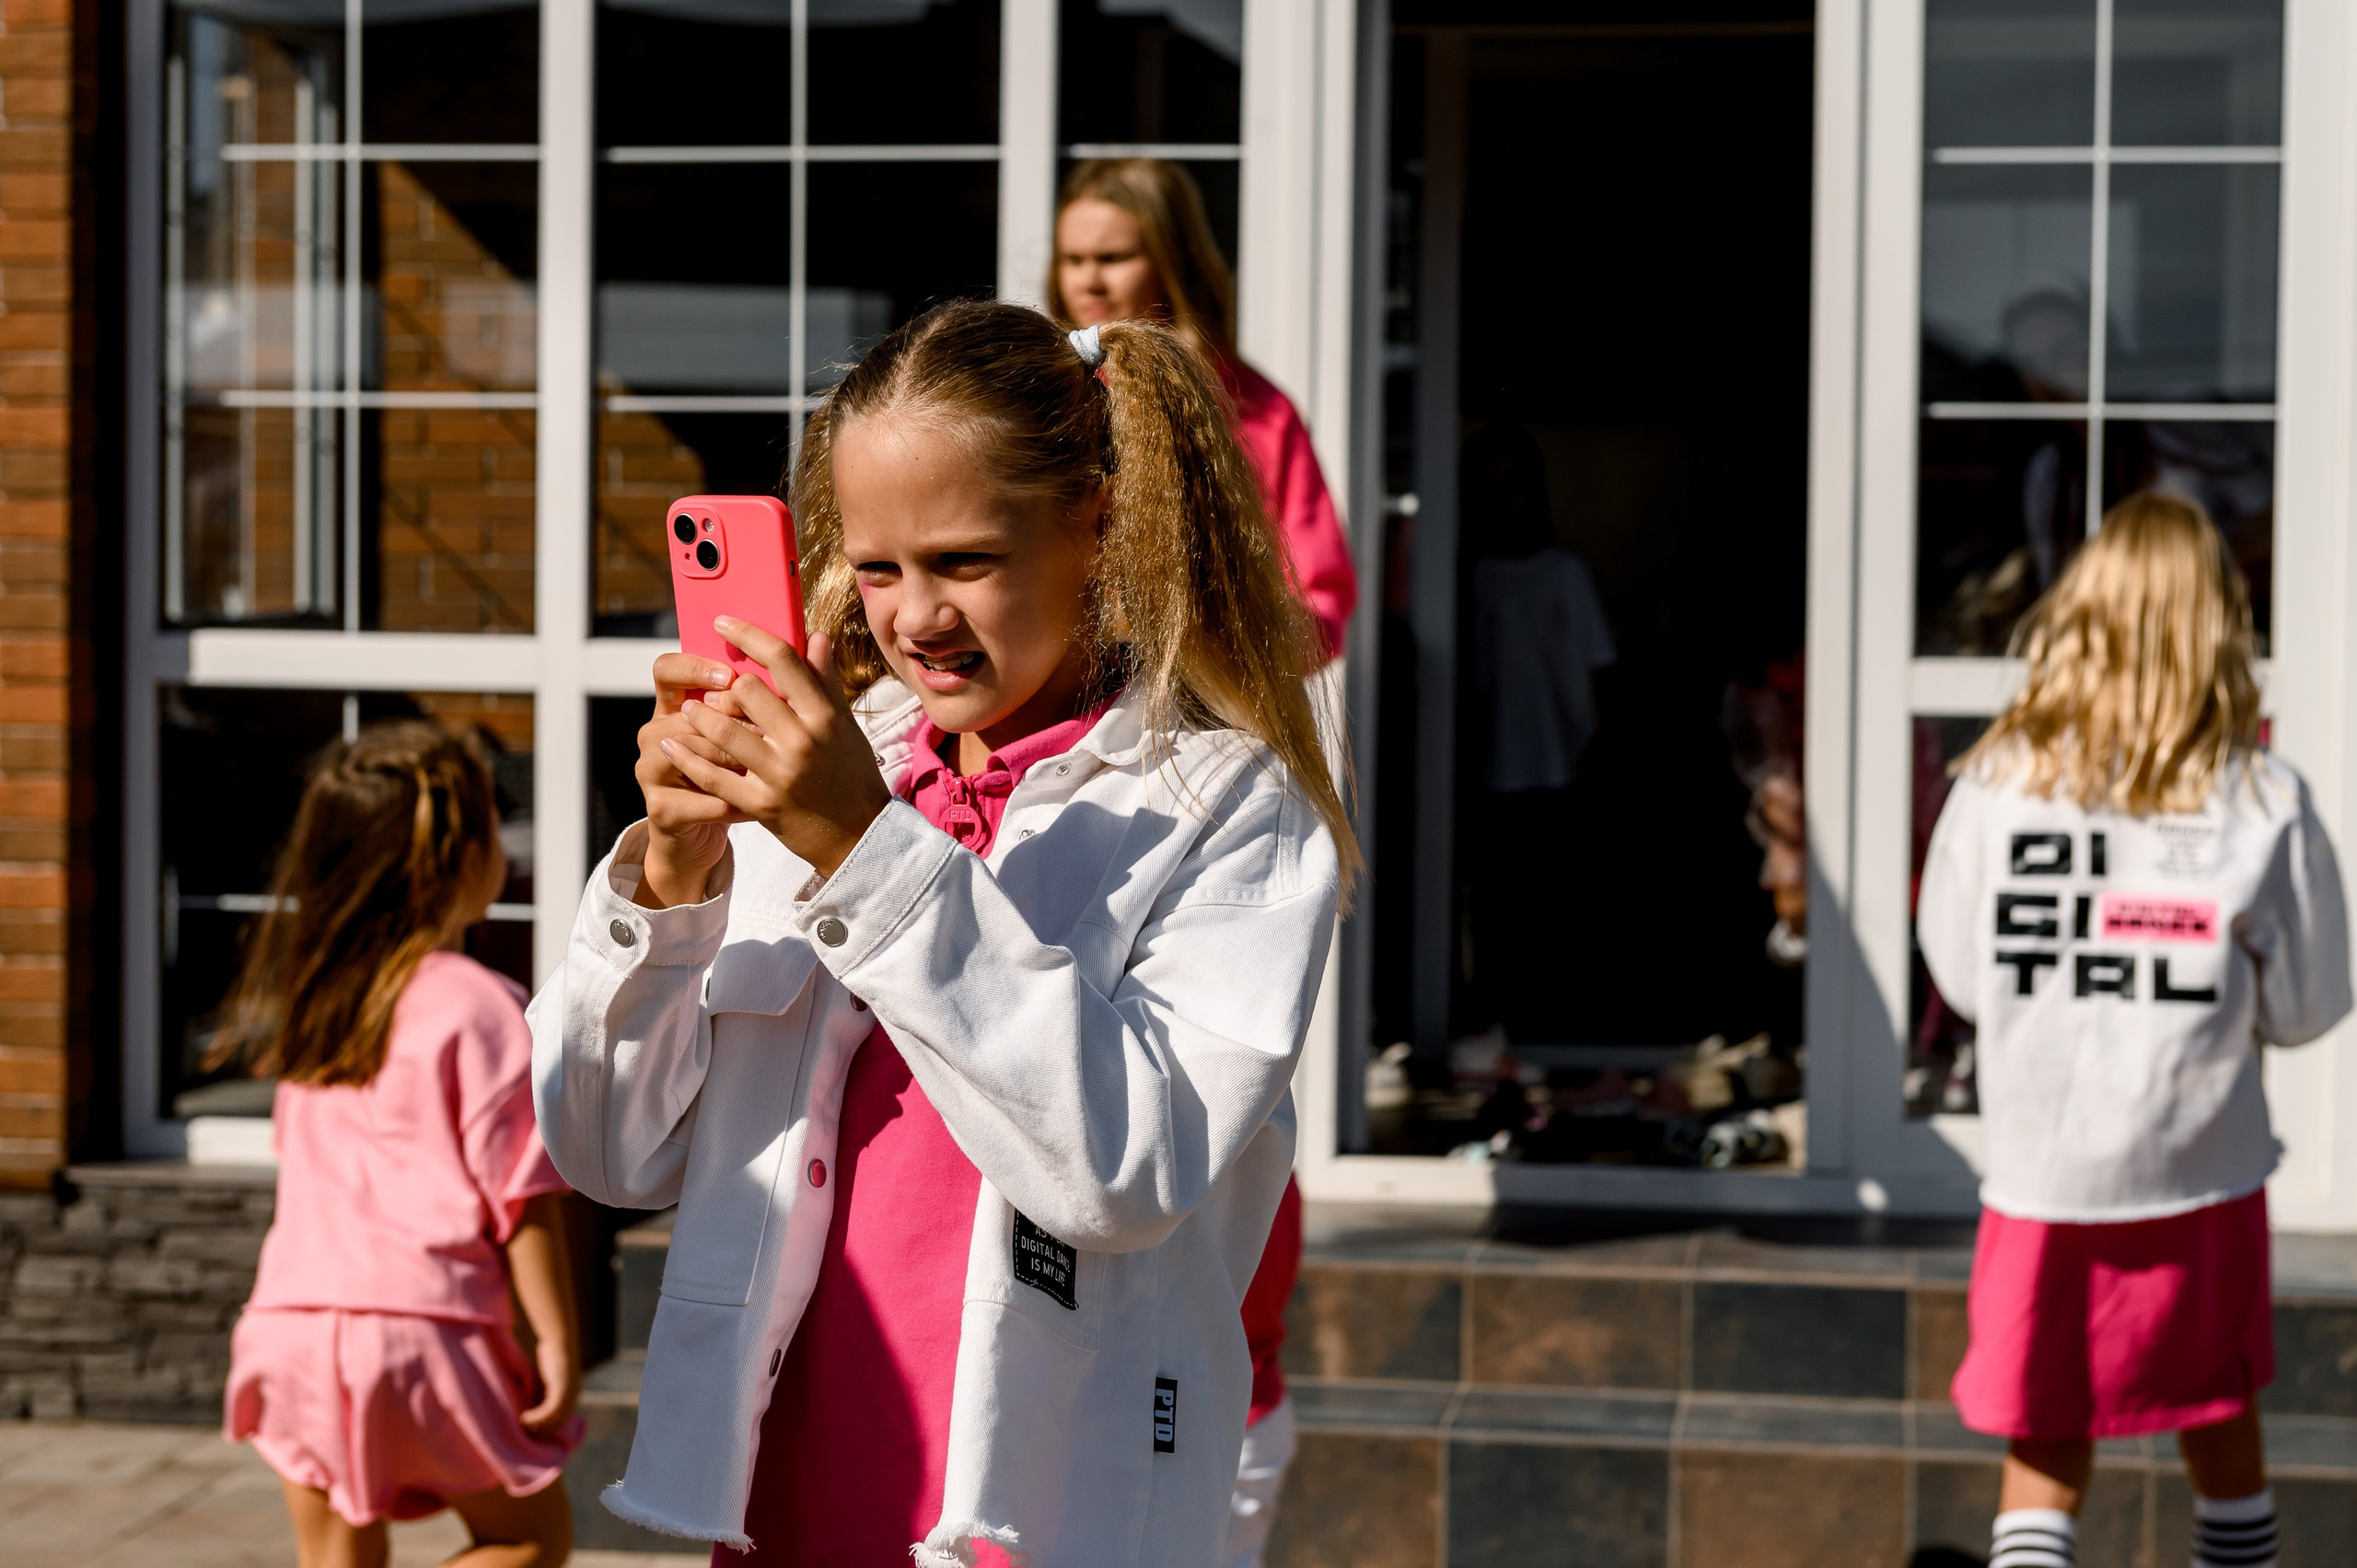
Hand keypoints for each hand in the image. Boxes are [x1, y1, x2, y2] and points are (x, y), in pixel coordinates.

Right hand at [519, 1332, 579, 1436]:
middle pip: (558, 1426)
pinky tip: (524, 1417)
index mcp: (571, 1397)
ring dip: (536, 1426)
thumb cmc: (551, 1356)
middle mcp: (573, 1398)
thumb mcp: (546, 1379)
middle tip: (524, 1433)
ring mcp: (570, 1395)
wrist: (559, 1339)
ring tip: (522, 1425)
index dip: (546, 1430)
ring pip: (554, 1421)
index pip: (561, 1423)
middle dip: (541, 1432)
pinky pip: (549, 1411)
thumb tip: (527, 1406)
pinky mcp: (562, 1389)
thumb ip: (541, 1392)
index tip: (530, 1432)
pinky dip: (536, 1417)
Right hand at [633, 652, 754, 908]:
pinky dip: (736, 804)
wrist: (699, 833)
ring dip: (735, 761)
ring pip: (693, 755)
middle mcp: (656, 733)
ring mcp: (651, 771)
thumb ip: (771, 688)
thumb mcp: (747, 729)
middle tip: (770, 729)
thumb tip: (815, 641)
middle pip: (687, 714)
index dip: (695, 669)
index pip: (667, 670)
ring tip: (771, 764)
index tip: (730, 675)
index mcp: (673, 706)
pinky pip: (703, 800)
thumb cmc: (733, 772)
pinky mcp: (660, 810)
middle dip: (733, 721)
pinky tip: (762, 806)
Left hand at [663, 619, 892, 878]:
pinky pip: (714, 778)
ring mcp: (780, 774)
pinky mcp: (761, 804)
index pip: (783, 659)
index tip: (723, 623)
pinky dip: (689, 760)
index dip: (748, 634)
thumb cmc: (852, 773)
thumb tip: (815, 635)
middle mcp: (803, 741)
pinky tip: (673, 747)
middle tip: (710, 685)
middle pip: (747, 691)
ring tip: (689, 710)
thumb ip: (825, 680)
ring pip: (724, 732)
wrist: (860, 835)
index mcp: (824, 715)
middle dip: (723, 684)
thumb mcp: (844, 725)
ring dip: (699, 716)